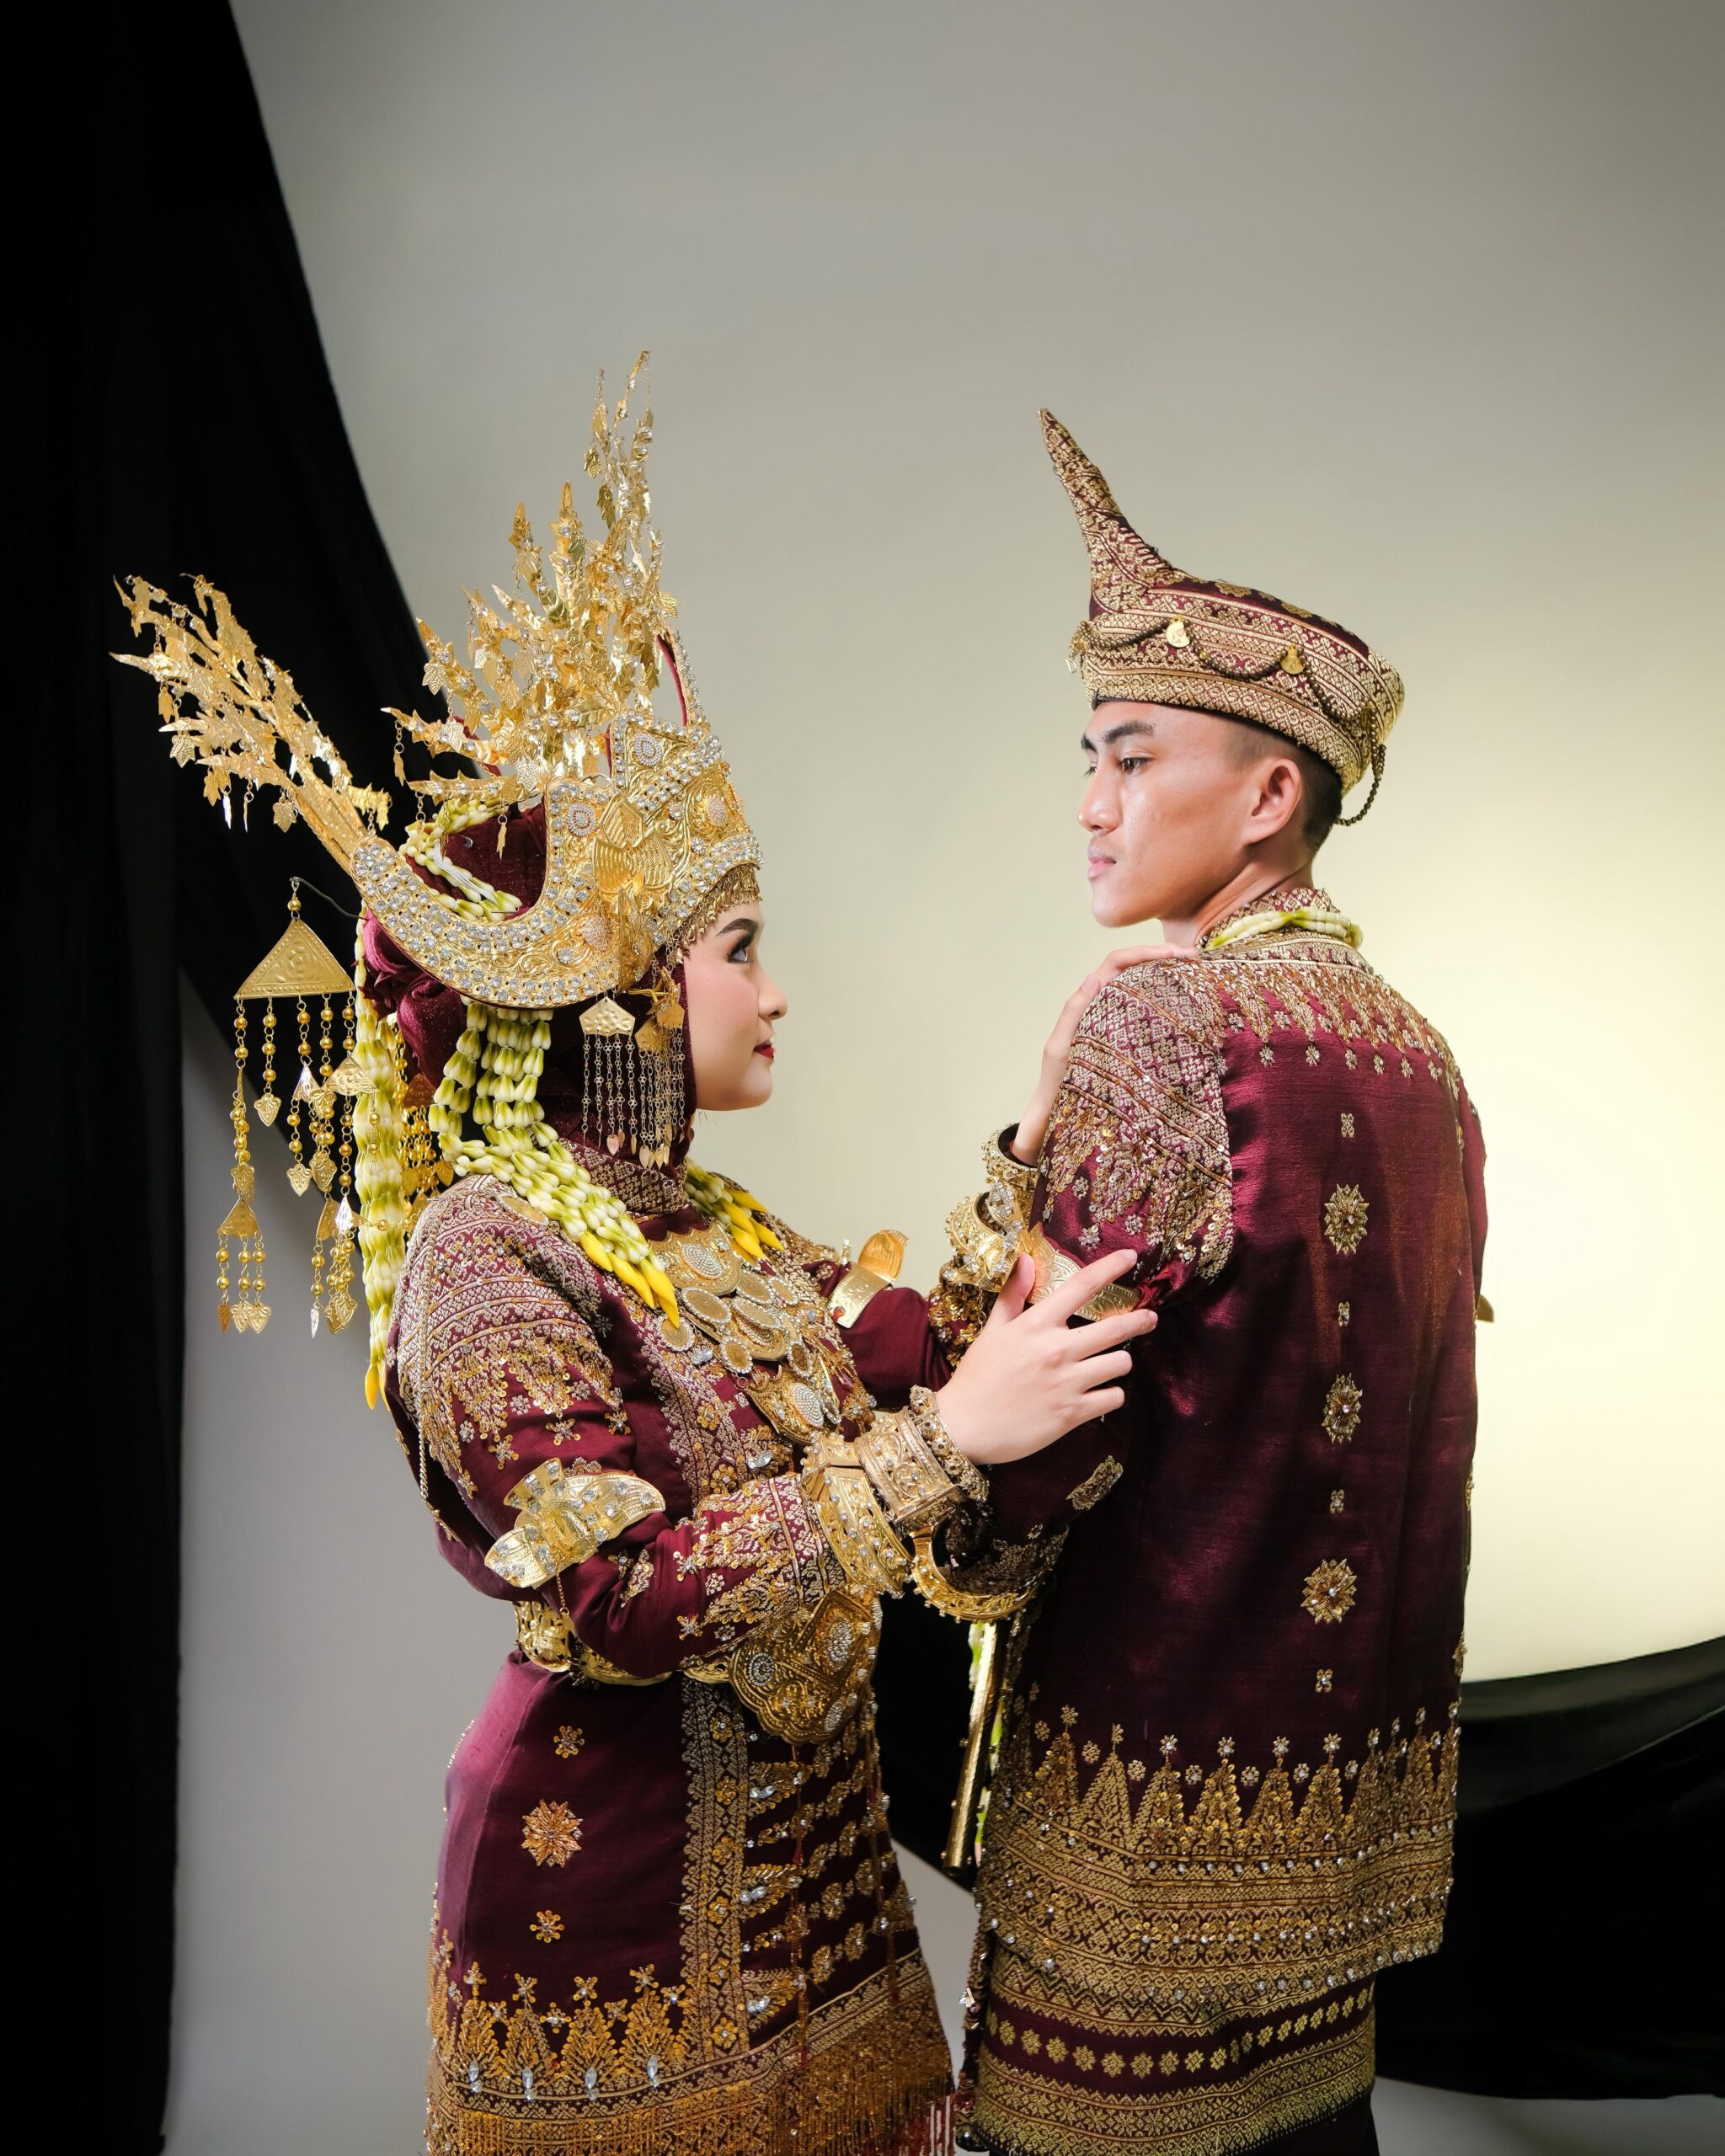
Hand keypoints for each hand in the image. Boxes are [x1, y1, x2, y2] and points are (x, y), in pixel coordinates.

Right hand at [935, 1250, 1157, 1465]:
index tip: (1130, 1257)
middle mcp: (1056, 1349)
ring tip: (1110, 1363)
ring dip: (1120, 1361)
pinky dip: (1111, 1394)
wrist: (964, 1427)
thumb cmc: (976, 1377)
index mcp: (1035, 1325)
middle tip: (1150, 1318)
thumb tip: (1026, 1261)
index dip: (1110, 1268)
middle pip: (1116, 1328)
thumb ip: (1013, 1295)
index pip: (1081, 1287)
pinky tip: (1100, 1393)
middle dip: (1140, 1320)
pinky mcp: (1072, 1413)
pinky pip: (1114, 1398)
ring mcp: (1067, 1383)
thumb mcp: (992, 1331)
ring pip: (1120, 1363)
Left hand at [1013, 945, 1183, 1163]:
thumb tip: (1092, 977)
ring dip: (1167, 974)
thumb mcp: (1060, 1048)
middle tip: (1194, 959)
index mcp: (1087, 1001)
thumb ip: (1074, 1014)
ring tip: (1196, 974)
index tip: (1173, 955)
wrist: (1058, 1110)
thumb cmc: (1057, 1081)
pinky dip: (1165, 1000)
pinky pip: (1146, 1011)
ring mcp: (1116, 1020)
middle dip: (1162, 957)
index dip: (1143, 953)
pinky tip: (1186, 1004)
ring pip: (1142, 986)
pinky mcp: (1127, 1038)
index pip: (1116, 963)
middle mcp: (1102, 1004)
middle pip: (1134, 968)